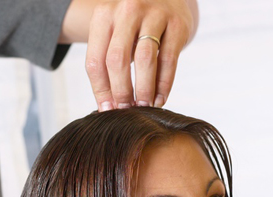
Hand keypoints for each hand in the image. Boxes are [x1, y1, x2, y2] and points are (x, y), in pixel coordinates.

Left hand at [61, 0, 197, 109]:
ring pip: (144, 59)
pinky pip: (169, 60)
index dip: (100, 90)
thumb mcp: (113, 36)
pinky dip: (164, 84)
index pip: (95, 60)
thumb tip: (107, 107)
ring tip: (143, 107)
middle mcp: (127, 11)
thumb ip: (106, 64)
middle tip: (125, 110)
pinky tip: (160, 99)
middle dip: (120, 91)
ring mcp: (154, 14)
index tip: (107, 109)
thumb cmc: (133, 26)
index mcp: (103, 16)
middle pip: (117, 60)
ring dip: (143, 90)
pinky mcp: (178, 24)